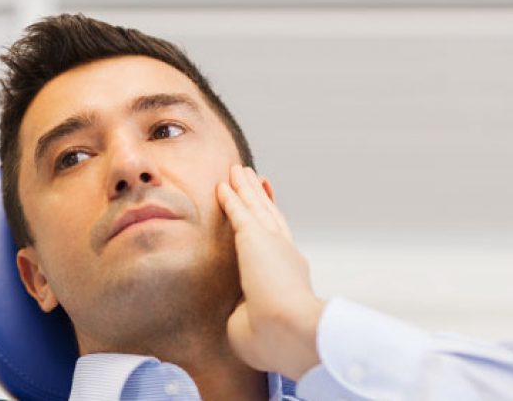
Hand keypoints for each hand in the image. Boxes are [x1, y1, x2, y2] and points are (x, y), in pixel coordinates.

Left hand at [216, 165, 325, 379]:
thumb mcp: (253, 327)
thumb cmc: (272, 341)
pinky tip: (224, 183)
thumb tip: (240, 314)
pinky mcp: (254, 237)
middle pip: (271, 219)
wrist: (288, 331)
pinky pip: (238, 211)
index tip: (268, 218)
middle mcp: (284, 258)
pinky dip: (231, 196)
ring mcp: (271, 245)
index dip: (272, 230)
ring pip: (255, 208)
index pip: (278, 249)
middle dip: (262, 199)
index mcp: (287, 281)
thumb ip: (245, 315)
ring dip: (246, 188)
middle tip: (256, 180)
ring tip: (238, 171)